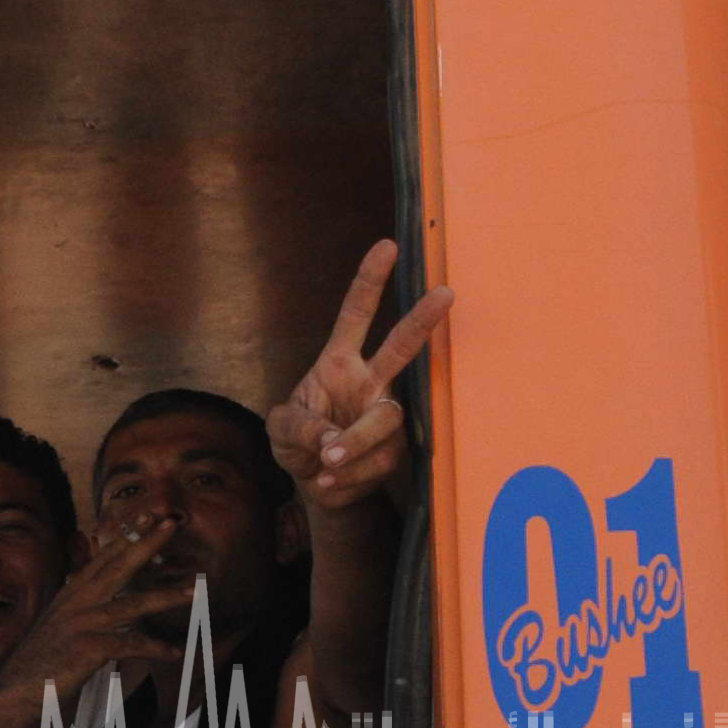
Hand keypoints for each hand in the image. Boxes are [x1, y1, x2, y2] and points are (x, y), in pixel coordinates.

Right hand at [0, 501, 182, 727]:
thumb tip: (95, 597)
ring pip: (130, 604)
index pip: (102, 558)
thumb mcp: (58, 629)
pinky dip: (153, 648)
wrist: (13, 696)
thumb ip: (77, 610)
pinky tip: (174, 652)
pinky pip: (128, 645)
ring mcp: (79, 624)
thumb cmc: (39, 667)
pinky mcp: (85, 650)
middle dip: (147, 543)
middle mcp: (74, 604)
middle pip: (117, 567)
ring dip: (165, 597)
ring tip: (194, 591)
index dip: (127, 536)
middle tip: (171, 523)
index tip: (148, 517)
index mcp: (70, 596)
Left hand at [269, 238, 445, 514]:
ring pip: (386, 418)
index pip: (355, 314)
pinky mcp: (394, 450)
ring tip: (326, 461)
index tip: (387, 246)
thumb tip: (334, 443)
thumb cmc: (299, 441)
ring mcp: (385, 414)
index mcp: (339, 362)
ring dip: (354, 442)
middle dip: (422, 319)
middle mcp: (369, 381)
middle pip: (401, 346)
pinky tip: (328, 479)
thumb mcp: (282, 429)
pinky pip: (377, 460)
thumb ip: (301, 428)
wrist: (316, 481)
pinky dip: (347, 474)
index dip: (370, 281)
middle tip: (445, 293)